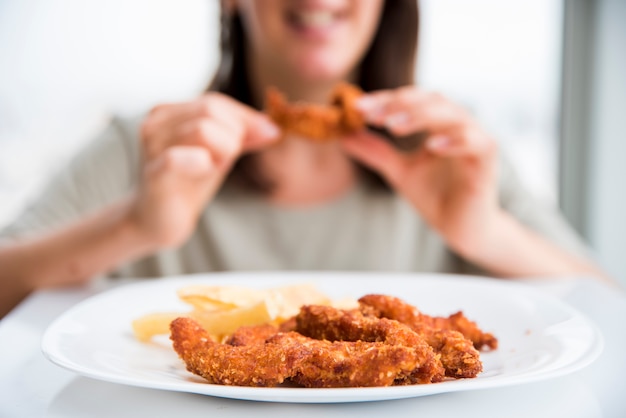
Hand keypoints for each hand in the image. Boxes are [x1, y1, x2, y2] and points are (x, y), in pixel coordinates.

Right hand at [131, 93, 279, 248]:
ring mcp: (152, 145)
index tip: (269, 135)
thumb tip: (272, 126)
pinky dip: (200, 162)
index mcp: (170, 111)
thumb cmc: (188, 182)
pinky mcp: (153, 172)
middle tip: (225, 161)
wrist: (160, 219)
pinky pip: (177, 158)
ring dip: (221, 152)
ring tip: (211, 168)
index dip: (247, 118)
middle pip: (211, 109)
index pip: (216, 102)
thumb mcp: (220, 152)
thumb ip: (244, 135)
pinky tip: (204, 170)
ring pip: (203, 129)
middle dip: (232, 136)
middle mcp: (156, 121)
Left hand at [342, 86, 498, 256]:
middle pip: (432, 100)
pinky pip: (476, 142)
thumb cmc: (434, 196)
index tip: (357, 107)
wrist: (460, 228)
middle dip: (400, 104)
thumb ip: (375, 152)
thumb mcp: (398, 171)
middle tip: (373, 115)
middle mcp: (458, 124)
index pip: (410, 100)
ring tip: (394, 125)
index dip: (384, 100)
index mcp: (437, 122)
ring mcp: (475, 139)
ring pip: (453, 115)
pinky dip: (455, 141)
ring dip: (422, 116)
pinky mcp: (488, 159)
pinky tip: (432, 145)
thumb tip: (343, 135)